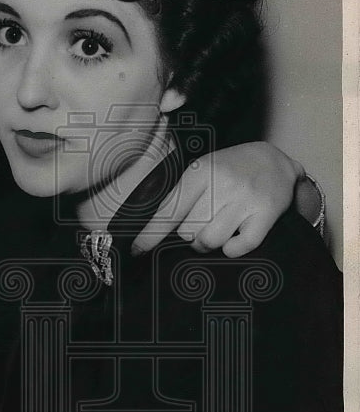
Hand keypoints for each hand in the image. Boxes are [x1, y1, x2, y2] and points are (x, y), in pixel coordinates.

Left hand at [131, 142, 303, 257]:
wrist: (274, 160)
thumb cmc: (231, 169)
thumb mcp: (201, 170)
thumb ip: (179, 196)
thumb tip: (152, 229)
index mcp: (200, 171)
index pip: (168, 211)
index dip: (150, 235)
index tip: (137, 250)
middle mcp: (222, 184)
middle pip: (187, 231)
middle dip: (189, 234)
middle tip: (201, 222)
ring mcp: (245, 199)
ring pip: (210, 241)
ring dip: (208, 243)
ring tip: (216, 229)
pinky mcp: (266, 213)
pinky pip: (239, 247)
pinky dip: (232, 249)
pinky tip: (235, 235)